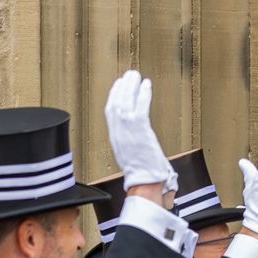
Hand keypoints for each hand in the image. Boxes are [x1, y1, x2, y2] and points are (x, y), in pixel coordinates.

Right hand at [104, 70, 176, 193]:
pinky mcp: (140, 127)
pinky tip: (146, 85)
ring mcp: (128, 128)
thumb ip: (131, 144)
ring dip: (131, 86)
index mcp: (115, 138)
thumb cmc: (142, 175)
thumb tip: (137, 139)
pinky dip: (143, 93)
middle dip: (122, 87)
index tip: (118, 86)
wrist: (146, 182)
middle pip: (117, 102)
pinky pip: (140, 105)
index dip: (114, 96)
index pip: (110, 111)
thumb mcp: (130, 157)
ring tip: (136, 75)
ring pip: (127, 100)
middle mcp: (119, 131)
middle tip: (128, 75)